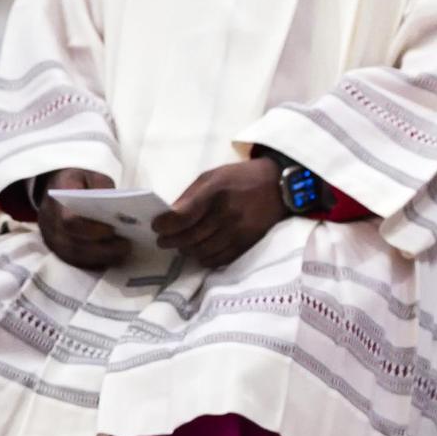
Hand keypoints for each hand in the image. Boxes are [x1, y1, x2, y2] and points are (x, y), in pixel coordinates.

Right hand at [36, 167, 129, 270]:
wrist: (55, 187)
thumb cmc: (78, 182)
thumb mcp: (91, 175)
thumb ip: (102, 188)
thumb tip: (116, 206)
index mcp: (57, 199)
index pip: (69, 221)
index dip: (91, 229)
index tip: (112, 230)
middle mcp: (49, 221)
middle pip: (73, 243)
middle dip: (102, 248)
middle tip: (126, 246)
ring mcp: (50, 237)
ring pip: (74, 256)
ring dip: (100, 258)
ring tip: (122, 252)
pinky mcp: (55, 248)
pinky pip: (73, 262)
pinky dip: (93, 263)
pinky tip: (111, 259)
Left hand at [155, 160, 285, 269]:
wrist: (279, 186)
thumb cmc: (241, 178)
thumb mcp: (212, 176)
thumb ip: (190, 195)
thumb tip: (169, 216)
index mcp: (215, 193)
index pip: (182, 217)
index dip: (165, 225)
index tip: (156, 226)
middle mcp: (226, 215)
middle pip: (189, 237)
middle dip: (170, 240)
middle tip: (163, 240)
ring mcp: (238, 232)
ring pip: (202, 251)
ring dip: (187, 251)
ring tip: (182, 245)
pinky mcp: (246, 244)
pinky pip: (219, 259)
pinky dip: (205, 259)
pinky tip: (200, 252)